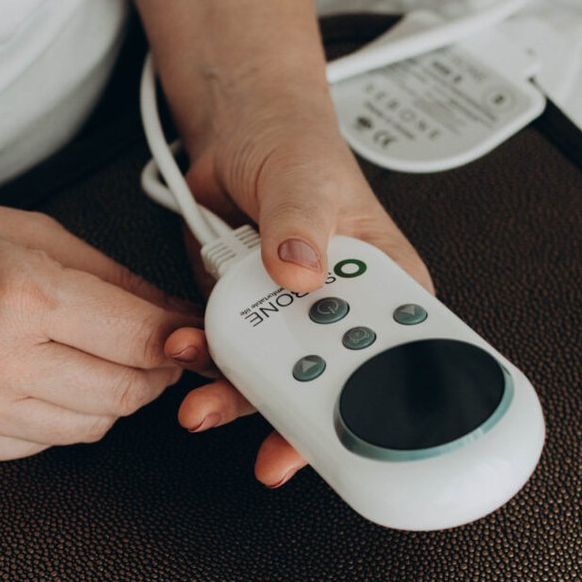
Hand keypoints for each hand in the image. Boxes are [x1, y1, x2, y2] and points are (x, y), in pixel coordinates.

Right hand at [0, 190, 198, 460]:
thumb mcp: (27, 232)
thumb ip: (114, 281)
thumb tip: (178, 320)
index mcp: (21, 294)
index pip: (143, 340)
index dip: (179, 340)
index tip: (190, 334)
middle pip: (127, 393)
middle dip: (149, 371)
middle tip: (141, 343)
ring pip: (93, 427)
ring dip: (105, 395)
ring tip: (75, 352)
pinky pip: (45, 443)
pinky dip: (56, 415)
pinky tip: (30, 376)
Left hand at [162, 87, 432, 485]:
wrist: (235, 134)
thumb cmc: (291, 143)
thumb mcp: (305, 175)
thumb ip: (302, 223)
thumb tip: (299, 266)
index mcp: (383, 280)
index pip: (397, 354)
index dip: (384, 402)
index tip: (358, 433)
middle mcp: (339, 309)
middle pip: (332, 384)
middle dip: (301, 421)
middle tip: (275, 447)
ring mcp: (287, 317)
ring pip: (272, 381)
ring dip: (237, 398)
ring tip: (206, 404)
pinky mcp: (243, 316)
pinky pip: (226, 355)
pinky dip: (203, 360)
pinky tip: (185, 349)